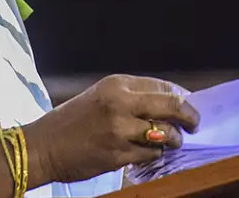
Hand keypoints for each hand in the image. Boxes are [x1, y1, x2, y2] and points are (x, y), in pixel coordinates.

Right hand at [24, 74, 200, 183]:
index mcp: (117, 84)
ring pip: (166, 134)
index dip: (181, 97)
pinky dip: (157, 154)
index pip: (163, 86)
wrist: (43, 146)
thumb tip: (169, 103)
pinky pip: (151, 154)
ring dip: (175, 139)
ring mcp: (120, 131)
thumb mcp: (100, 96)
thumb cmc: (72, 120)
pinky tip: (151, 151)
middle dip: (189, 115)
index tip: (188, 104)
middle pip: (171, 105)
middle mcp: (120, 103)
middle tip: (195, 123)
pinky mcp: (118, 155)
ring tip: (174, 141)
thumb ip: (132, 97)